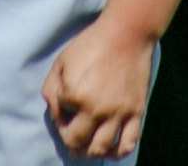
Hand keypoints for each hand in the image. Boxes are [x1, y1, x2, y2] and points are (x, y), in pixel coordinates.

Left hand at [41, 12, 157, 157]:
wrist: (126, 33)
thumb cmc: (91, 44)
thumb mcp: (61, 62)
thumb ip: (51, 90)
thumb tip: (57, 115)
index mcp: (74, 95)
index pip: (59, 119)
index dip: (59, 116)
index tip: (63, 109)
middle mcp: (95, 109)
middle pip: (77, 142)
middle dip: (70, 142)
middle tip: (71, 135)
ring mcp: (117, 113)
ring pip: (101, 148)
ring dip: (90, 153)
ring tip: (87, 147)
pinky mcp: (135, 112)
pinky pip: (128, 143)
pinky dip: (117, 152)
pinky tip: (111, 149)